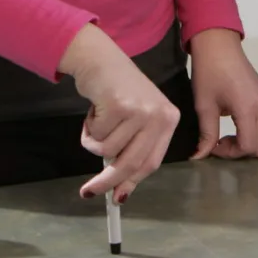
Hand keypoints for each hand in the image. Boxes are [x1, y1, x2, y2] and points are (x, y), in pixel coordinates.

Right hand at [59, 23, 180, 202]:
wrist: (102, 59)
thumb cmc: (118, 92)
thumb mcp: (136, 120)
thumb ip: (132, 150)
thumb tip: (120, 192)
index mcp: (169, 120)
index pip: (152, 162)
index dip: (132, 182)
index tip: (117, 198)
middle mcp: (160, 115)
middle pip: (131, 163)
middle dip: (107, 181)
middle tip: (88, 192)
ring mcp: (141, 110)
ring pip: (108, 150)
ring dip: (93, 142)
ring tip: (96, 121)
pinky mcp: (119, 105)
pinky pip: (95, 136)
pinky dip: (87, 129)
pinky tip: (93, 110)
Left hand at [189, 28, 257, 159]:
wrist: (218, 43)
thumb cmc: (209, 72)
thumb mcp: (204, 106)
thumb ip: (206, 135)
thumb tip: (199, 157)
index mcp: (249, 109)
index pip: (249, 146)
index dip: (230, 153)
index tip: (212, 145)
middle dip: (242, 152)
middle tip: (221, 143)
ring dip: (246, 141)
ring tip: (224, 133)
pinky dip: (249, 130)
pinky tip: (232, 122)